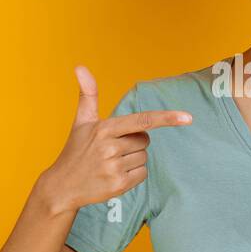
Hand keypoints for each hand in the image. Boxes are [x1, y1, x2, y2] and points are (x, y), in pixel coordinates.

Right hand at [38, 65, 192, 213]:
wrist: (62, 186)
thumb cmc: (75, 150)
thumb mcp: (81, 121)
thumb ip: (87, 93)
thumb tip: (80, 66)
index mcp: (104, 128)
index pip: (142, 120)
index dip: (166, 118)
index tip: (188, 117)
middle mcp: (109, 147)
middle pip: (145, 140)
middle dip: (134, 143)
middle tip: (112, 149)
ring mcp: (114, 167)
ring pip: (144, 157)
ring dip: (133, 159)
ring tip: (110, 162)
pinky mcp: (118, 185)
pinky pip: (142, 173)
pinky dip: (133, 174)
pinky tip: (114, 174)